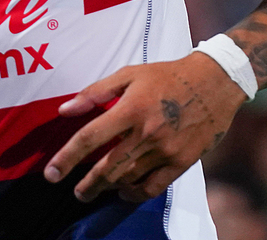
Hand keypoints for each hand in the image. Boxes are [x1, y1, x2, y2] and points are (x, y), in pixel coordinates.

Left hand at [43, 52, 245, 201]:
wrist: (215, 83)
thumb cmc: (166, 76)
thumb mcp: (129, 74)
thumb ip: (95, 93)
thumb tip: (64, 110)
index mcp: (130, 108)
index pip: (90, 137)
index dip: (67, 157)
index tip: (51, 174)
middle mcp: (146, 132)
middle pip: (107, 167)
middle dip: (87, 185)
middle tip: (75, 192)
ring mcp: (166, 150)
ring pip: (128, 178)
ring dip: (108, 188)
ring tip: (95, 190)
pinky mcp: (182, 161)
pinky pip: (154, 186)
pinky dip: (135, 193)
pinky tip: (124, 192)